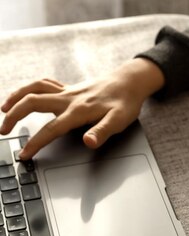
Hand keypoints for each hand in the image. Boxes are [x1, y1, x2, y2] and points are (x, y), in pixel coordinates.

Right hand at [0, 58, 164, 158]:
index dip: (35, 143)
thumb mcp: (120, 120)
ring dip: (16, 97)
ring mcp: (67, 91)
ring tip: (3, 109)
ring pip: (35, 88)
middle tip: (3, 130)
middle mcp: (69, 98)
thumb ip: (103, 131)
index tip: (24, 154)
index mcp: (79, 110)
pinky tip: (24, 95)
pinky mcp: (69, 88)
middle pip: (33, 102)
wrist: (130, 81)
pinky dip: (30, 88)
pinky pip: (44, 84)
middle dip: (14, 116)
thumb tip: (89, 141)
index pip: (51, 129)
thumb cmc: (125, 102)